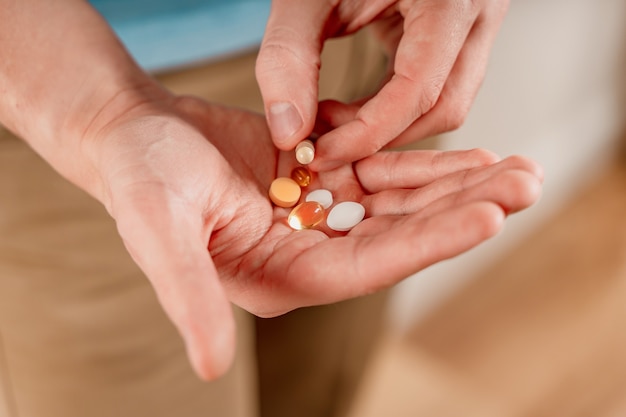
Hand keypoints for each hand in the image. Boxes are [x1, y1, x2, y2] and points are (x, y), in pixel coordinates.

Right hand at [83, 94, 540, 380]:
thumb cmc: (139, 182)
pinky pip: (378, 167)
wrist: (132, 134)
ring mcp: (316, 210)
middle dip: (460, 210)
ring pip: (397, 199)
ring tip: (510, 167)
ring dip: (451, 183)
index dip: (428, 241)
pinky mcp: (316, 175)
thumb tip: (210, 368)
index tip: (487, 217)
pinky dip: (419, 159)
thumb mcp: (160, 236)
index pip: (369, 264)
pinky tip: (463, 151)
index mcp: (281, 274)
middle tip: (524, 185)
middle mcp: (307, 247)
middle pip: (398, 232)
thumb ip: (189, 298)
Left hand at [256, 0, 508, 169]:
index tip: (322, 153)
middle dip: (381, 136)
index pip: (420, 89)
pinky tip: (353, 108)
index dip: (369, 133)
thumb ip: (290, 56)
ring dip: (388, 126)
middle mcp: (476, 12)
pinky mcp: (456, 36)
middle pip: (444, 106)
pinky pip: (435, 88)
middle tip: (324, 139)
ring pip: (444, 103)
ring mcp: (474, 25)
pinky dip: (393, 108)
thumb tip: (289, 133)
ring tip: (333, 119)